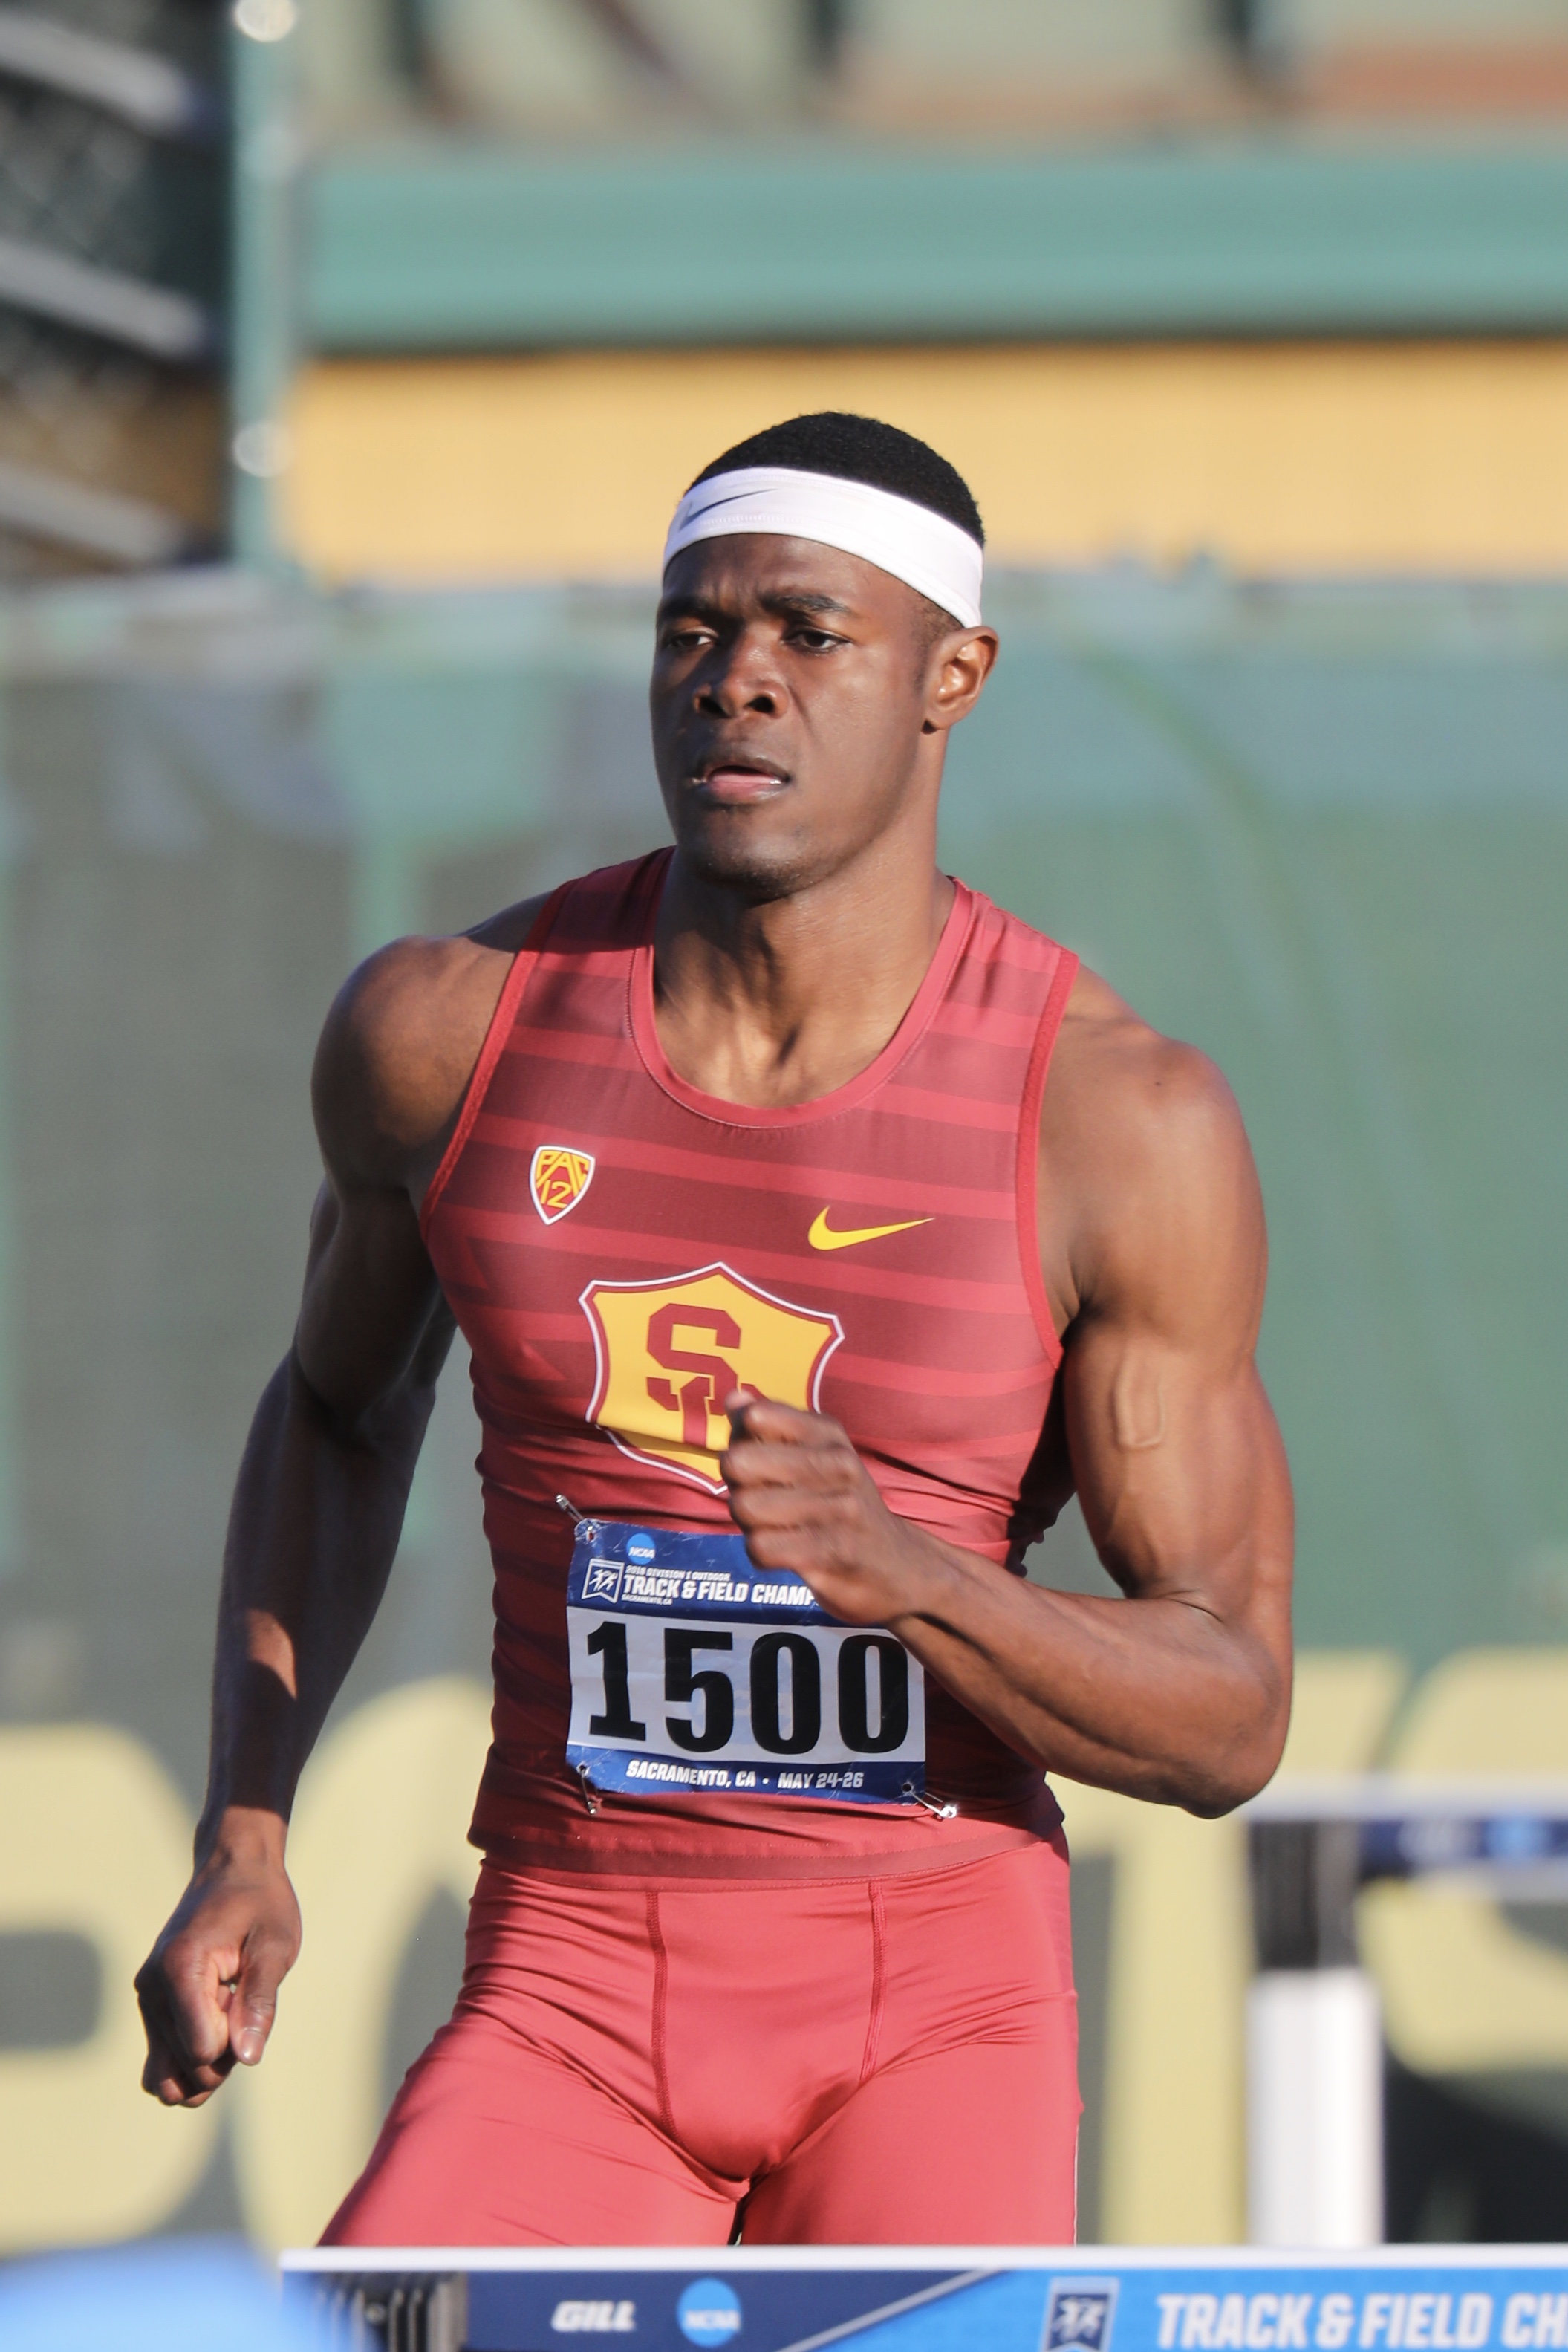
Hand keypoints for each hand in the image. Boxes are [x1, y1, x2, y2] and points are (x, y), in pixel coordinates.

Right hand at [135, 1815, 300, 2106]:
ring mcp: (146, 1999)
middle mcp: (151, 1989)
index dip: (237, 2037)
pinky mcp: (150, 2006)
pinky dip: (194, 2054)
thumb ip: (260, 2002)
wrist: (232, 1868)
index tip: (246, 1991)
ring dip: (208, 2058)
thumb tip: (247, 2059)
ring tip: (228, 2007)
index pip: (202, 2051)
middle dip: (225, 2052)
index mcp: (180, 1969)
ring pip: (170, 2076)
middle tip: (240, 1995)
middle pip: (188, 2069)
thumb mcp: (275, 1946)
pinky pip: (164, 2063)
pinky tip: (216, 2016)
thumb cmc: (260, 1902)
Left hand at [720, 1393, 946, 1627]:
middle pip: (739, 1461)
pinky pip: (761, 1546)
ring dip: (747, 1523)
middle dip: (736, 1485)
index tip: (758, 1459)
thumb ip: (769, 1427)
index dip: (740, 1442)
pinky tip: (782, 1549)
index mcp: (828, 1433)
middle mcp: (837, 1463)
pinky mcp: (832, 1552)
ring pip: (746, 1506)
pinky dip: (761, 1552)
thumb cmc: (837, 1502)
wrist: (893, 1562)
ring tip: (773, 1525)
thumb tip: (735, 1397)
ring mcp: (838, 1508)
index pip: (756, 1417)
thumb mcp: (814, 1455)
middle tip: (759, 1497)